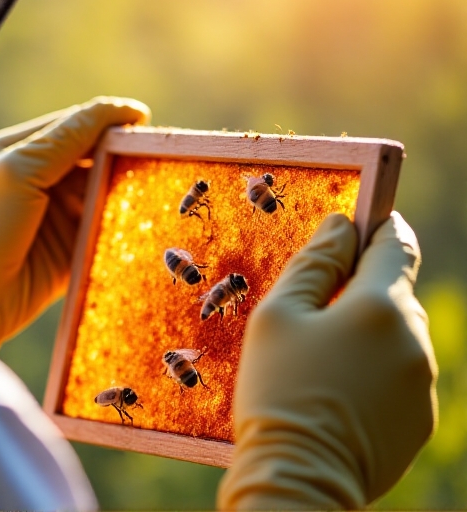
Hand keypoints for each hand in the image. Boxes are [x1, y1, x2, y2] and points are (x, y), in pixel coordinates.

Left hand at [0, 97, 150, 350]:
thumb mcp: (21, 168)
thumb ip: (67, 138)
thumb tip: (118, 110)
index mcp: (22, 149)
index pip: (76, 124)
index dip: (109, 121)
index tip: (143, 122)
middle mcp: (42, 177)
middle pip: (96, 157)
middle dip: (123, 156)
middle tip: (153, 157)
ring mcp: (59, 213)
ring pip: (105, 191)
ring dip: (126, 190)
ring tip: (151, 189)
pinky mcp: (73, 246)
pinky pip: (107, 228)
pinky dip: (123, 223)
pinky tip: (141, 221)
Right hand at [217, 212, 437, 509]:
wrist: (298, 478)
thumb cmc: (278, 389)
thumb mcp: (278, 316)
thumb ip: (314, 263)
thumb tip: (341, 226)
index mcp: (381, 306)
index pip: (394, 244)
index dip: (377, 226)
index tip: (360, 224)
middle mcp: (416, 340)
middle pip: (393, 293)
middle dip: (358, 291)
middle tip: (311, 315)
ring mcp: (425, 384)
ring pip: (396, 336)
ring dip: (366, 334)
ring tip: (318, 364)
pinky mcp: (422, 420)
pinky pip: (400, 376)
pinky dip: (374, 372)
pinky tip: (336, 393)